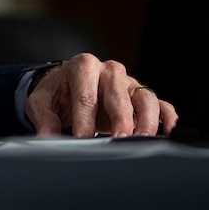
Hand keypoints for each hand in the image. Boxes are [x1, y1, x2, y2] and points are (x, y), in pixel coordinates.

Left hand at [25, 53, 177, 137]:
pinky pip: (161, 105)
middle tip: (118, 142)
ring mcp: (129, 83)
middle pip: (119, 96)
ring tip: (141, 143)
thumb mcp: (41, 102)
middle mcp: (109, 71)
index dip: (85, 121)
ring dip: (146, 122)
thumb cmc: (57, 92)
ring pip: (145, 99)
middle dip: (120, 121)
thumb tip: (47, 139)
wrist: (66, 84)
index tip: (82, 140)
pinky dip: (167, 119)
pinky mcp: (142, 96)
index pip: (86, 96)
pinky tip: (166, 133)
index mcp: (83, 67)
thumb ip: (44, 119)